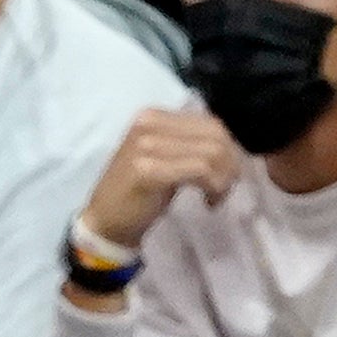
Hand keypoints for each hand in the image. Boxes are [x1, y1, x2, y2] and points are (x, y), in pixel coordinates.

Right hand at [81, 108, 246, 256]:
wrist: (105, 220)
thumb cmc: (138, 192)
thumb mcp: (162, 157)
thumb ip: (187, 144)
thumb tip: (230, 146)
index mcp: (152, 116)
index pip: (211, 122)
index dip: (229, 149)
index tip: (225, 175)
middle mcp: (147, 123)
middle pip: (215, 134)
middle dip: (231, 164)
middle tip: (224, 188)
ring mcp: (146, 145)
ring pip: (212, 152)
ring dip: (224, 179)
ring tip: (215, 195)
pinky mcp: (148, 170)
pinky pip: (201, 170)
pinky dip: (214, 187)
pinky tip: (207, 202)